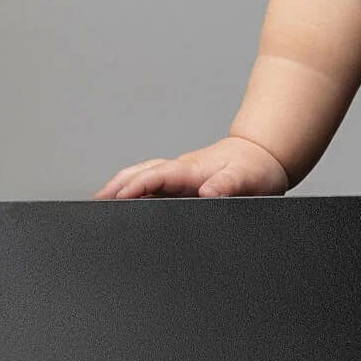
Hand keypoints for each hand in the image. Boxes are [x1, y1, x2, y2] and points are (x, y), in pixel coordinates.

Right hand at [92, 135, 289, 199]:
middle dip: (116, 186)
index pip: (155, 176)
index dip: (134, 187)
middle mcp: (181, 170)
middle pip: (141, 174)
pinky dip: (137, 190)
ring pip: (144, 176)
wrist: (265, 156)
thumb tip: (206, 193)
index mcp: (191, 169)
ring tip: (102, 203)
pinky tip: (130, 203)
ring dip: (122, 186)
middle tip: (95, 203)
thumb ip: (226, 186)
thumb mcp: (246, 180)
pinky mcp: (185, 181)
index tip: (116, 197)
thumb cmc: (256, 168)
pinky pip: (155, 184)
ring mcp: (181, 175)